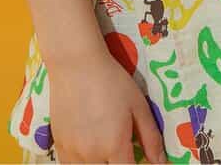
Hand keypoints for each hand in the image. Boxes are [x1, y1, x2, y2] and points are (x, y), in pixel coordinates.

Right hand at [47, 46, 166, 163]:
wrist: (76, 65)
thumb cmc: (112, 81)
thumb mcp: (138, 105)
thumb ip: (151, 138)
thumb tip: (161, 163)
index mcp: (114, 146)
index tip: (137, 159)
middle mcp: (92, 156)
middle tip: (120, 154)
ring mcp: (72, 153)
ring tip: (106, 153)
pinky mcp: (58, 145)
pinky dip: (82, 164)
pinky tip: (89, 152)